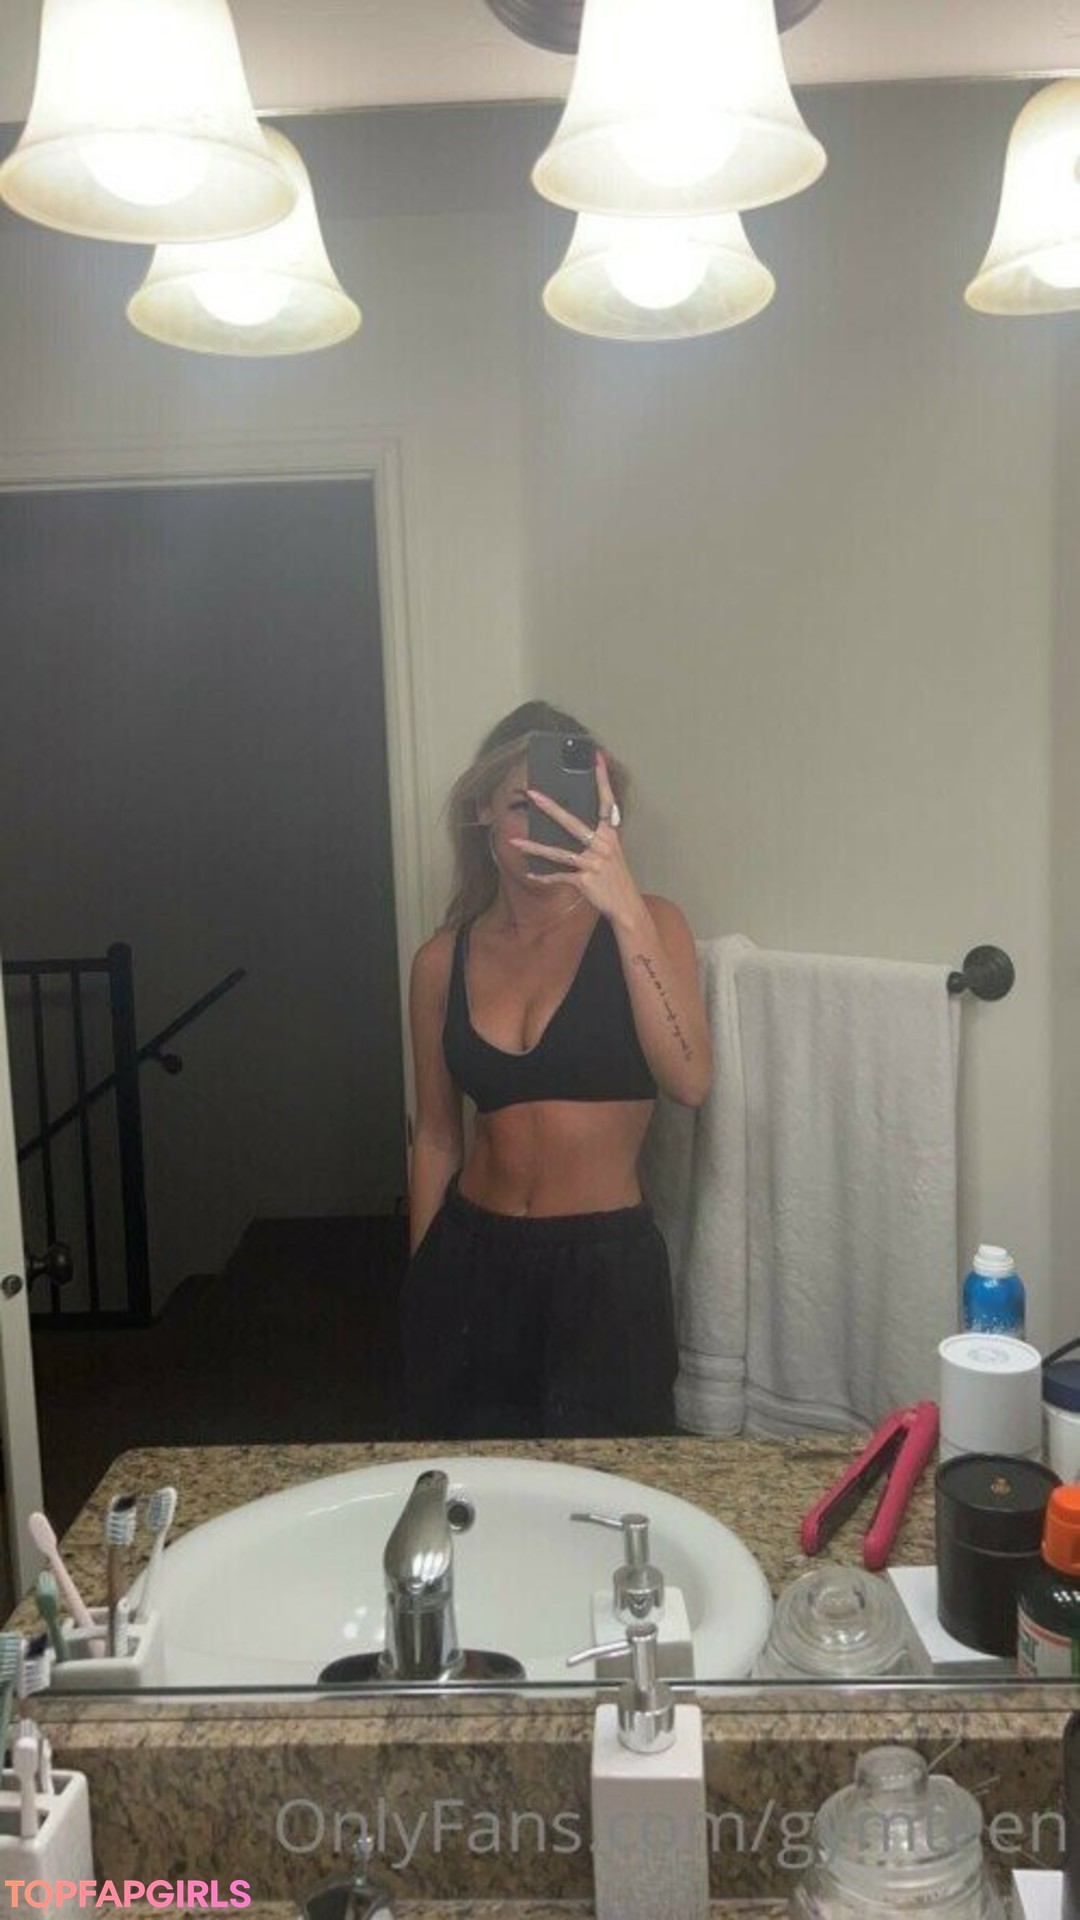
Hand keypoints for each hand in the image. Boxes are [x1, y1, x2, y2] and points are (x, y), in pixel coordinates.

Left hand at [509, 750, 644, 928]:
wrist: (626, 905)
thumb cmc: (614, 876)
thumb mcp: (610, 852)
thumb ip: (595, 836)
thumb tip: (567, 822)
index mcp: (610, 834)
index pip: (607, 801)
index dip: (602, 779)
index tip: (597, 758)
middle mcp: (603, 845)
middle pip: (572, 822)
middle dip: (551, 807)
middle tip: (533, 793)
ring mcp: (594, 863)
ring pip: (558, 852)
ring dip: (534, 847)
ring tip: (514, 840)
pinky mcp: (585, 880)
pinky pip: (559, 876)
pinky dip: (544, 875)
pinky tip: (531, 873)